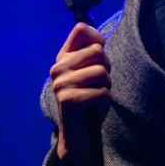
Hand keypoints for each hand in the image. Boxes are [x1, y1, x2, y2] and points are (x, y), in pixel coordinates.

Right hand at [50, 23, 111, 165]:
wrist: (78, 135)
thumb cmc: (89, 102)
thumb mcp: (90, 74)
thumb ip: (93, 56)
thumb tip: (99, 41)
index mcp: (62, 58)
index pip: (81, 30)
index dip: (98, 40)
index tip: (99, 58)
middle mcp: (58, 68)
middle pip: (98, 52)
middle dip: (106, 70)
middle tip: (99, 85)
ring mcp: (61, 84)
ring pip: (101, 72)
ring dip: (107, 87)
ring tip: (96, 96)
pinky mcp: (68, 100)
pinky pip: (102, 92)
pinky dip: (105, 101)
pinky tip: (95, 107)